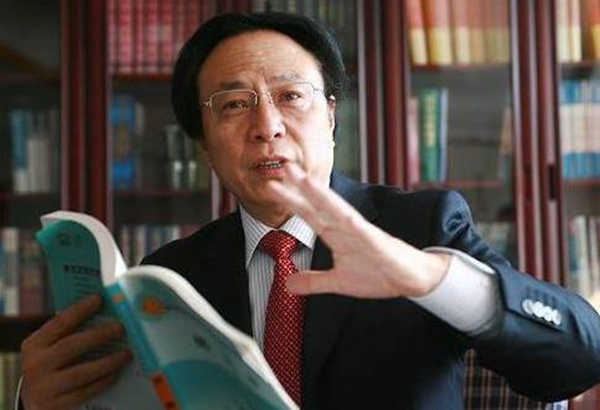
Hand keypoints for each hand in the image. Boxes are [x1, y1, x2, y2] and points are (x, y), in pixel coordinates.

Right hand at [20, 295, 131, 409]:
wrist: (34, 400)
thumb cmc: (51, 365)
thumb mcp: (51, 347)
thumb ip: (70, 333)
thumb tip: (105, 313)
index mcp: (34, 345)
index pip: (59, 324)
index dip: (79, 310)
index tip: (99, 299)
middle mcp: (35, 365)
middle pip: (71, 347)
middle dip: (98, 336)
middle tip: (121, 328)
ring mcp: (44, 388)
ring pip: (81, 373)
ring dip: (108, 362)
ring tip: (127, 353)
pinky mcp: (55, 406)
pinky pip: (85, 392)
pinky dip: (103, 382)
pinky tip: (117, 373)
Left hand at [266, 165, 450, 298]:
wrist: (412, 278)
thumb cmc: (379, 274)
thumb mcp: (339, 282)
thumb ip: (313, 282)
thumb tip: (288, 284)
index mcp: (336, 234)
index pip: (310, 214)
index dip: (291, 200)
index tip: (273, 186)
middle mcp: (346, 228)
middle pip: (319, 205)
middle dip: (300, 187)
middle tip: (283, 167)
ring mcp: (362, 233)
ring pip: (337, 210)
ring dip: (321, 195)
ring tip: (305, 180)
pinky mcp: (377, 242)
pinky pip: (362, 231)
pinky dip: (350, 221)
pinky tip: (341, 213)